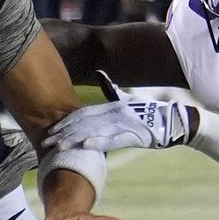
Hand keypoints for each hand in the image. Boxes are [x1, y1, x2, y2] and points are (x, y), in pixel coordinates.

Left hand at [43, 72, 195, 152]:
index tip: (50, 130)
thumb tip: (100, 73)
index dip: (65, 121)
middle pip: (83, 123)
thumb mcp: (128, 100)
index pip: (83, 113)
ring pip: (94, 131)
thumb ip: (112, 89)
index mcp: (111, 106)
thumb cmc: (150, 112)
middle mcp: (114, 113)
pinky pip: (113, 139)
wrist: (174, 120)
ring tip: (58, 147)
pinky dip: (99, 141)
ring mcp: (123, 123)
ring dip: (75, 139)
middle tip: (45, 142)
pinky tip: (86, 145)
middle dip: (62, 133)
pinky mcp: (134, 134)